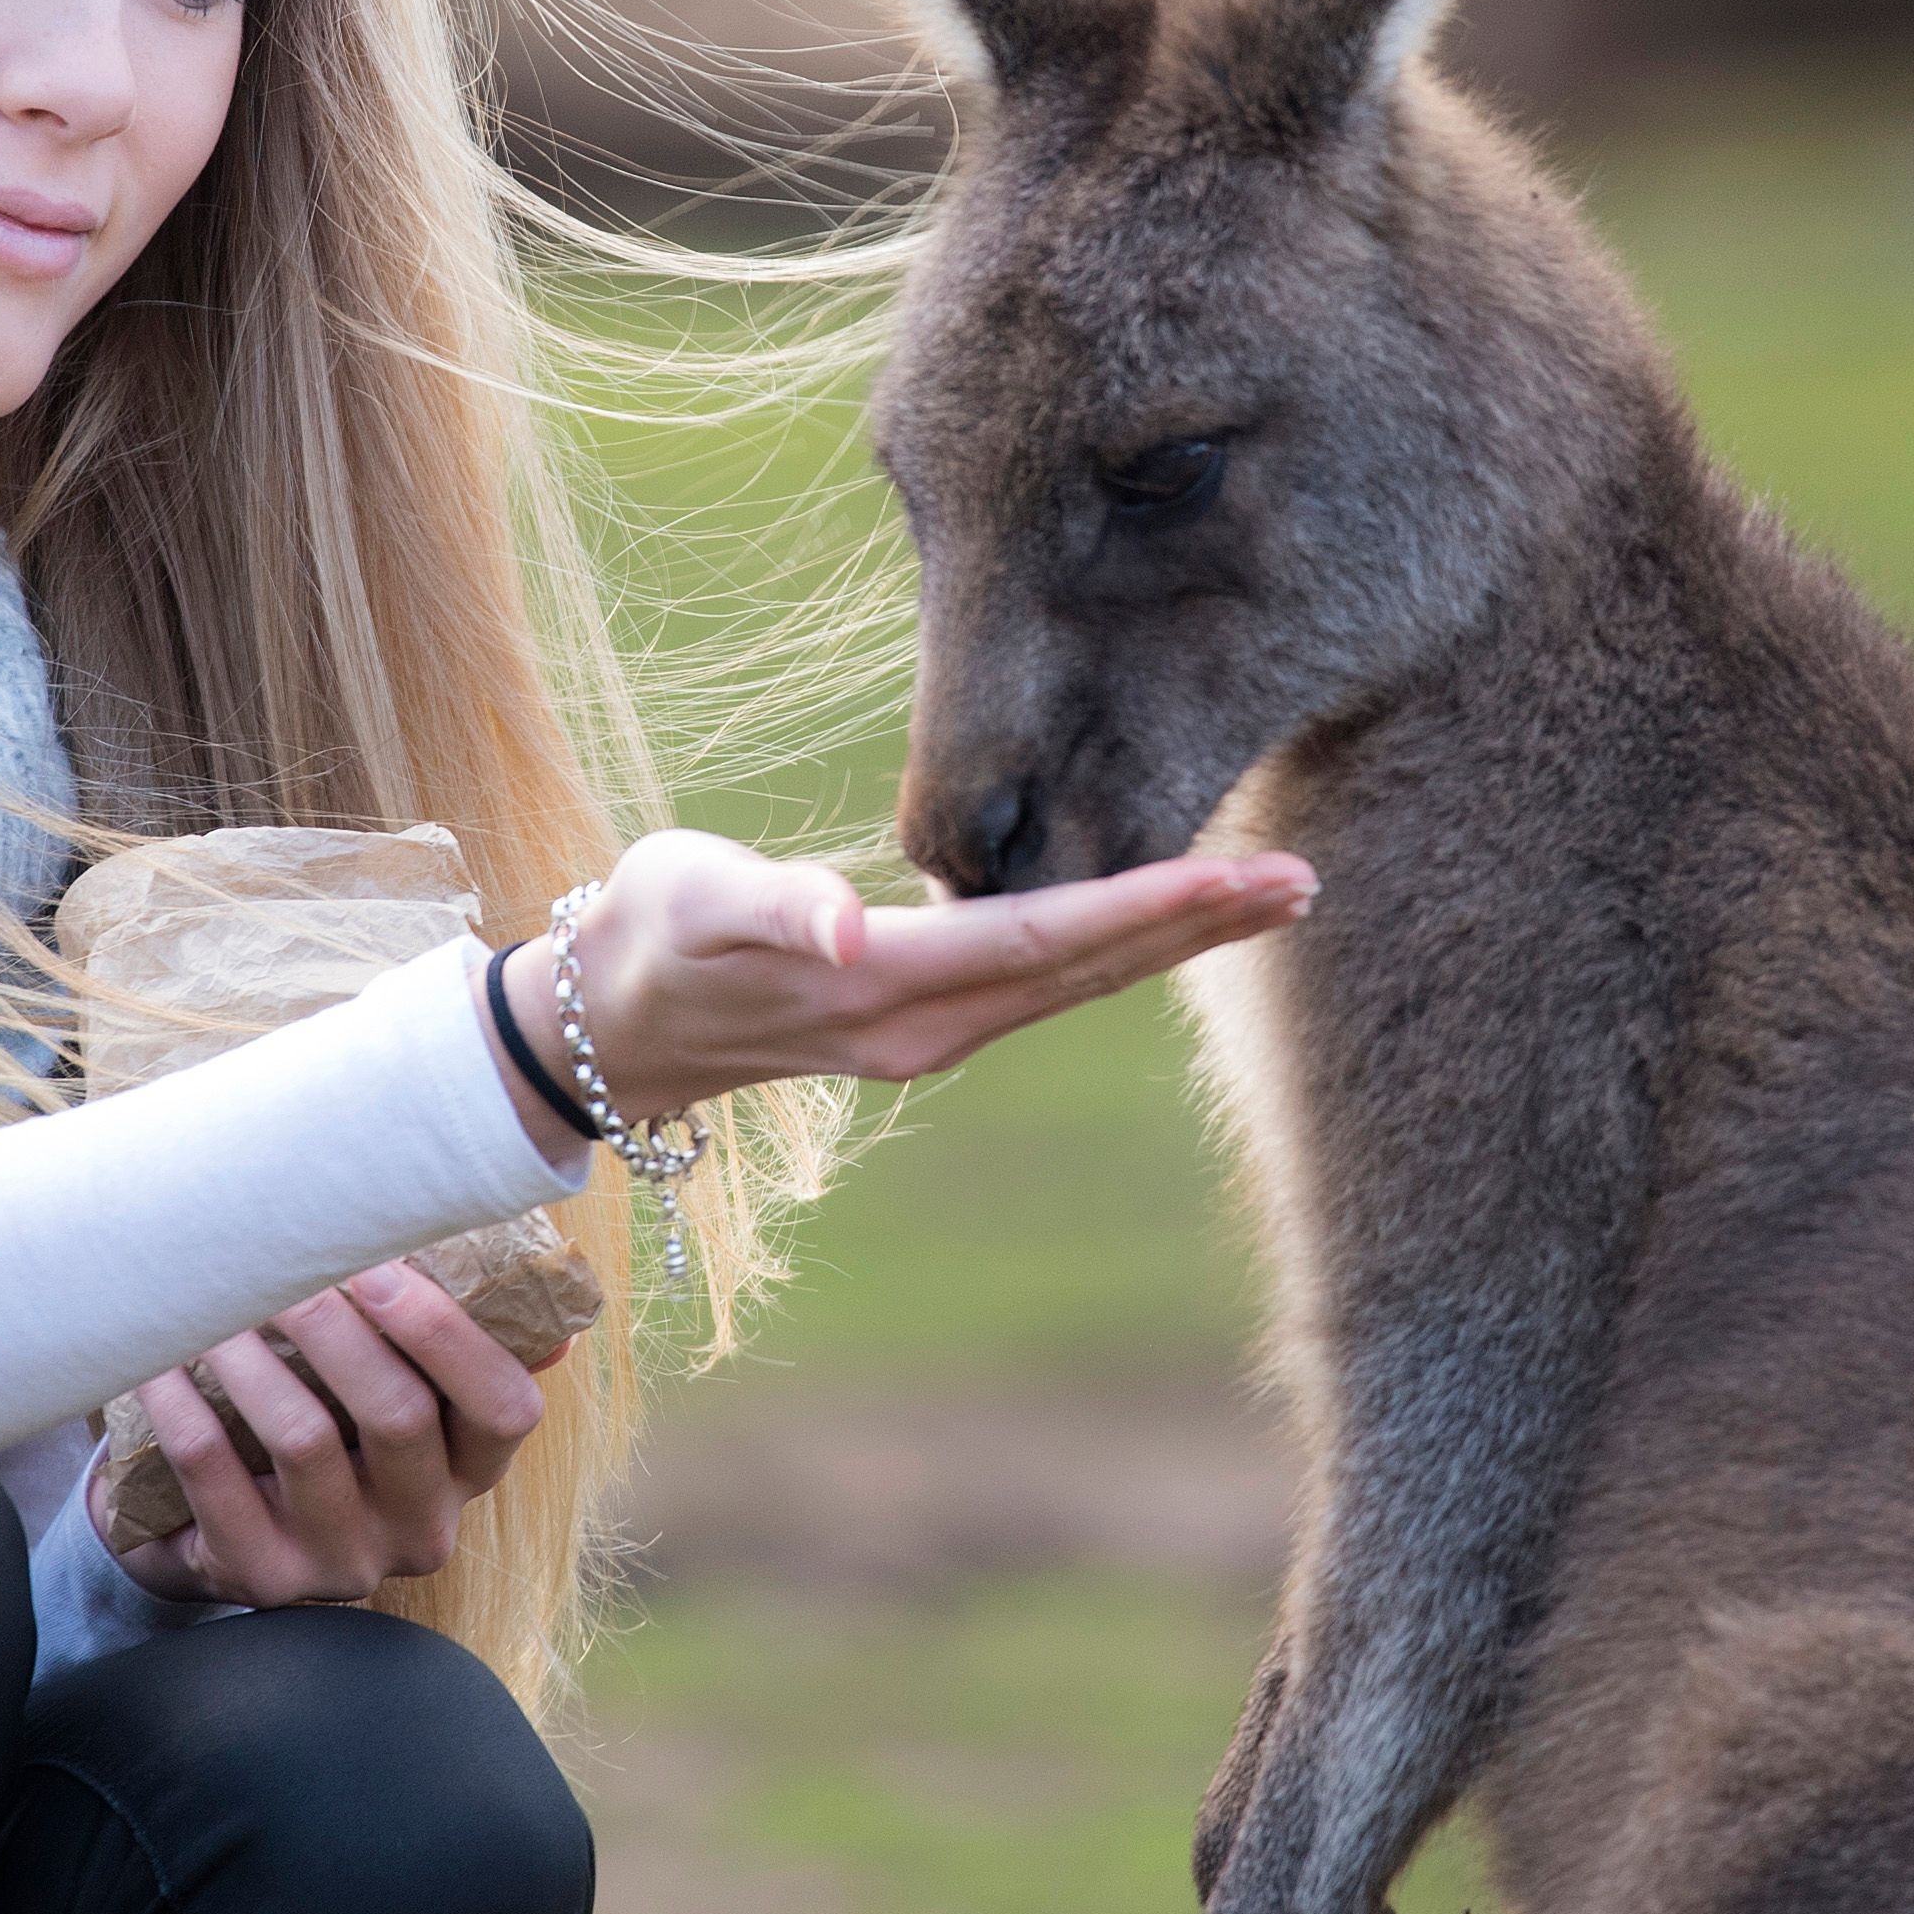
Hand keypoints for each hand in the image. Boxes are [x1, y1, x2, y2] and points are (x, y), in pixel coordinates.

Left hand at [114, 1259, 568, 1609]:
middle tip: (281, 1263)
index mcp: (469, 1470)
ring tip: (210, 1297)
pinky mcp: (257, 1578)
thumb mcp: (387, 1389)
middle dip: (336, 1325)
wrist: (218, 1534)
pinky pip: (214, 1476)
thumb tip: (529, 1268)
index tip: (379, 1265)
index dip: (449, 1335)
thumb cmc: (319, 1420)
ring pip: (303, 1439)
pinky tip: (158, 1356)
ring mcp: (340, 1563)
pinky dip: (182, 1404)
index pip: (505, 1410)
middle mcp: (418, 1528)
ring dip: (251, 1353)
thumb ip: (446, 1335)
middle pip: (398, 1416)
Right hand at [485, 825, 1314, 1144]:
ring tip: (1267, 896)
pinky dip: (1118, 947)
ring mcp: (932, 1035)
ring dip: (1175, 941)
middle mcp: (927, 1026)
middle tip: (1302, 880)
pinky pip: (1046, 984)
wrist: (612, 1022)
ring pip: (1078, 983)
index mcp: (884, 986)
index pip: (1045, 939)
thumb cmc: (650, 935)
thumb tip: (846, 919)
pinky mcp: (927, 1022)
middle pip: (1087, 970)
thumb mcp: (692, 903)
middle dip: (1196, 926)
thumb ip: (772, 906)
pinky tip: (1166, 919)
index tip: (1238, 878)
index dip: (1146, 907)